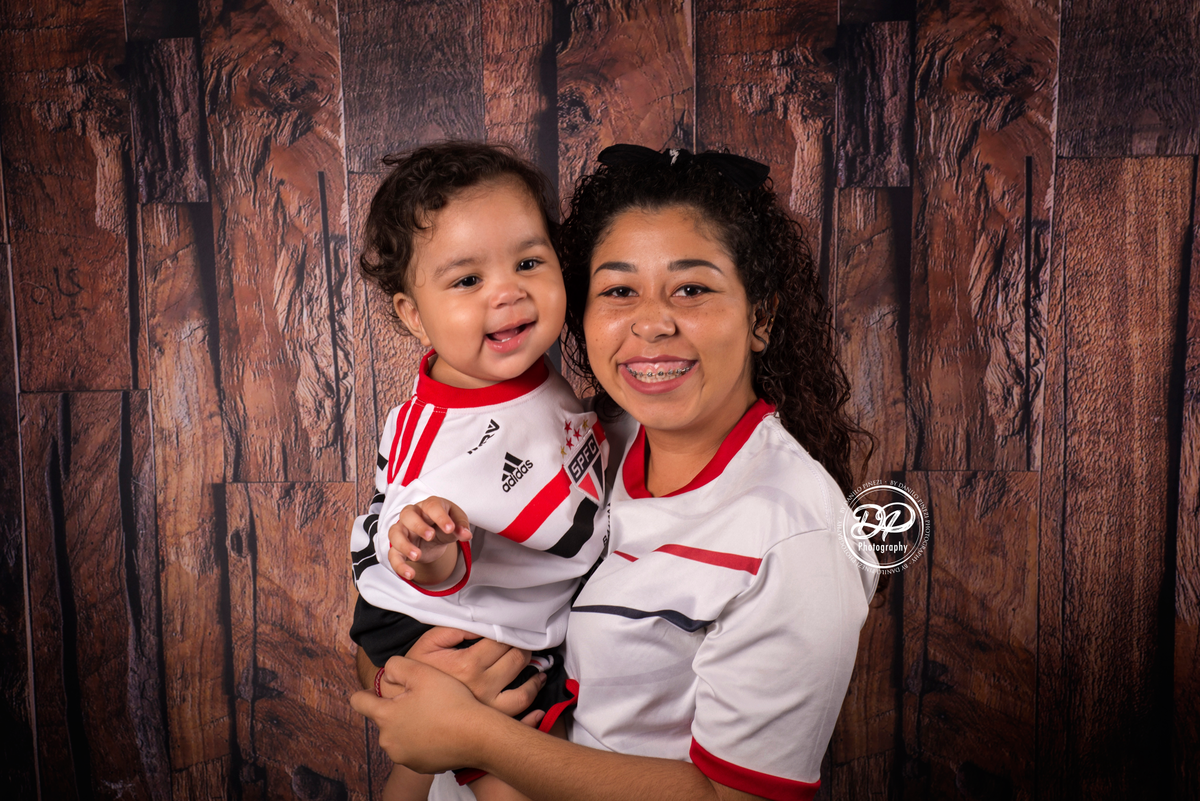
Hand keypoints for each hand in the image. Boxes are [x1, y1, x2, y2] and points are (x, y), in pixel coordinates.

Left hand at [351, 656, 489, 771]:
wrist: (477, 735)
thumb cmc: (450, 702)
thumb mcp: (422, 672)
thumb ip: (397, 666)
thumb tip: (387, 672)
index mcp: (386, 716)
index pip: (359, 702)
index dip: (365, 692)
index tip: (375, 690)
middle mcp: (389, 741)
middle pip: (383, 719)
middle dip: (397, 708)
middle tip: (420, 699)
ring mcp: (404, 756)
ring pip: (399, 734)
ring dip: (409, 725)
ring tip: (432, 715)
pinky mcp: (419, 766)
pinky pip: (414, 748)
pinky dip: (422, 740)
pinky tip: (440, 730)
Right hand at [387, 497, 471, 580]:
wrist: (434, 536)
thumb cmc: (443, 523)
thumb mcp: (456, 522)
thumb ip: (461, 526)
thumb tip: (467, 534)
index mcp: (429, 506)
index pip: (432, 506)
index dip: (441, 517)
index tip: (450, 528)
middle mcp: (412, 515)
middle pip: (407, 514)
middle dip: (418, 526)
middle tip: (431, 536)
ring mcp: (403, 530)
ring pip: (395, 533)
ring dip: (404, 545)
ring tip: (418, 556)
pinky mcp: (398, 547)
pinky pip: (393, 555)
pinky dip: (399, 565)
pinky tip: (410, 574)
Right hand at [406, 627, 544, 715]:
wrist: (402, 708)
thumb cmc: (417, 674)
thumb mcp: (428, 643)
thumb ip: (455, 629)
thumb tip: (481, 623)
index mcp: (468, 665)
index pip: (501, 641)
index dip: (510, 631)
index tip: (514, 628)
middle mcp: (482, 687)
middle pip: (517, 661)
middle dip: (524, 649)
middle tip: (526, 644)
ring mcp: (487, 709)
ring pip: (524, 693)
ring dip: (536, 679)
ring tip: (537, 671)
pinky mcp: (488, 724)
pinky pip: (519, 720)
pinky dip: (533, 716)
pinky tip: (539, 709)